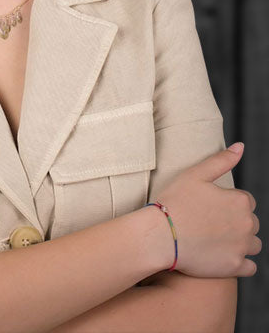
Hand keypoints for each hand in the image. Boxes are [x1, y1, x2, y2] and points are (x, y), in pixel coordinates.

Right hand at [154, 143, 260, 277]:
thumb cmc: (174, 201)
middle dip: (236, 222)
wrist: (160, 235)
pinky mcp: (235, 267)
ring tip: (215, 239)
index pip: (245, 200)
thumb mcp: (195, 174)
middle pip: (251, 222)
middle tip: (209, 222)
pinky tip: (221, 255)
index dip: (227, 202)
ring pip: (253, 244)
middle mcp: (247, 224)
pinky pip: (250, 266)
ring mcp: (242, 247)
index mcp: (240, 201)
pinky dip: (239, 262)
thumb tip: (241, 147)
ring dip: (241, 242)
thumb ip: (221, 160)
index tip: (209, 206)